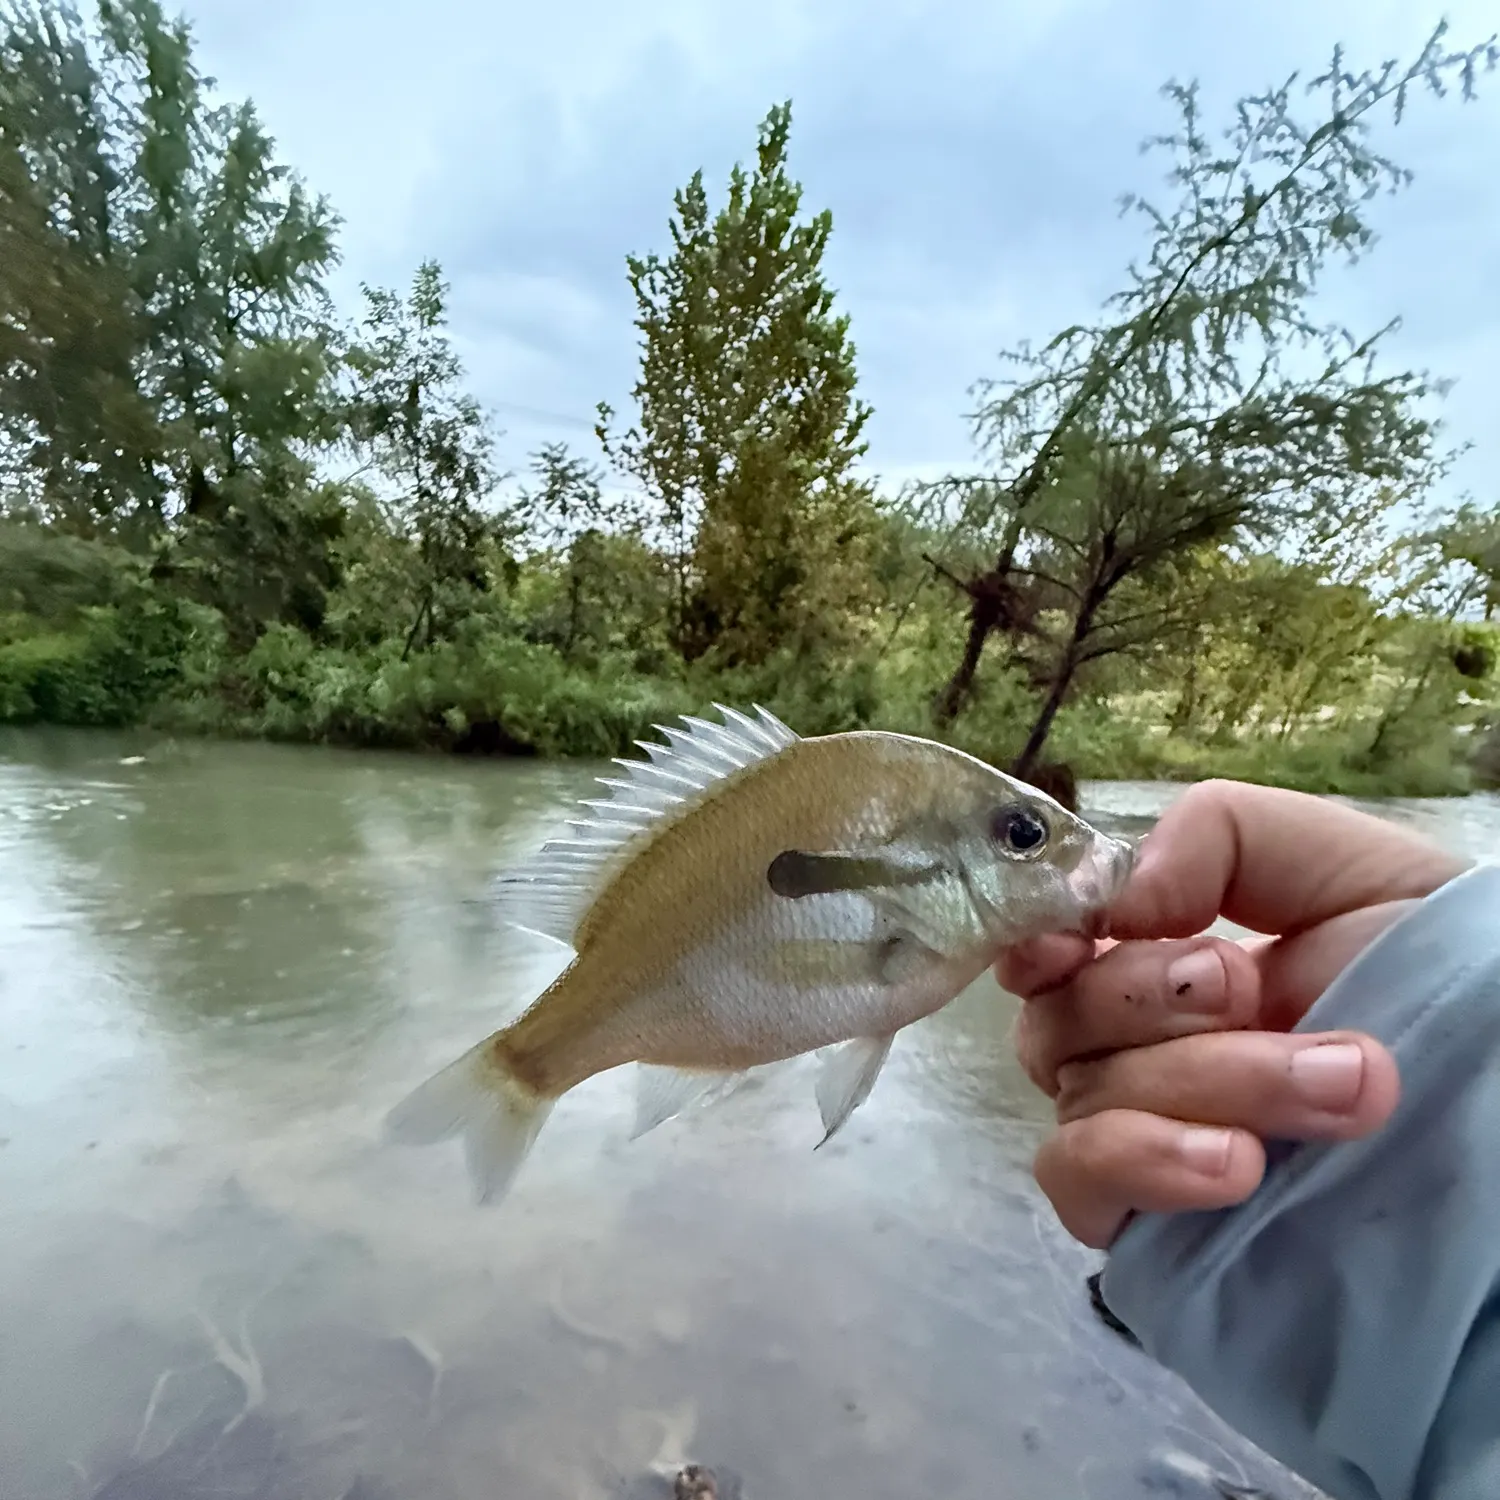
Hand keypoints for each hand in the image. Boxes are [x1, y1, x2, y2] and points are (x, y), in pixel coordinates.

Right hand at [1001, 779, 1467, 1248]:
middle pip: (1062, 1023)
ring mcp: (1142, 1142)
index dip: (1035, 942)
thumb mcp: (1336, 862)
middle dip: (1153, 998)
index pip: (1042, 955)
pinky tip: (1238, 1164)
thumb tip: (1117, 902)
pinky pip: (1083, 1188)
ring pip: (1087, 1100)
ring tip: (1341, 1085)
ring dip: (1204, 1079)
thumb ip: (1218, 834)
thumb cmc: (1434, 968)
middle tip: (1258, 992)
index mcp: (1159, 966)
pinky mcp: (1153, 1228)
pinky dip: (1146, 1163)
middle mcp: (1134, 1054)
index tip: (1073, 939)